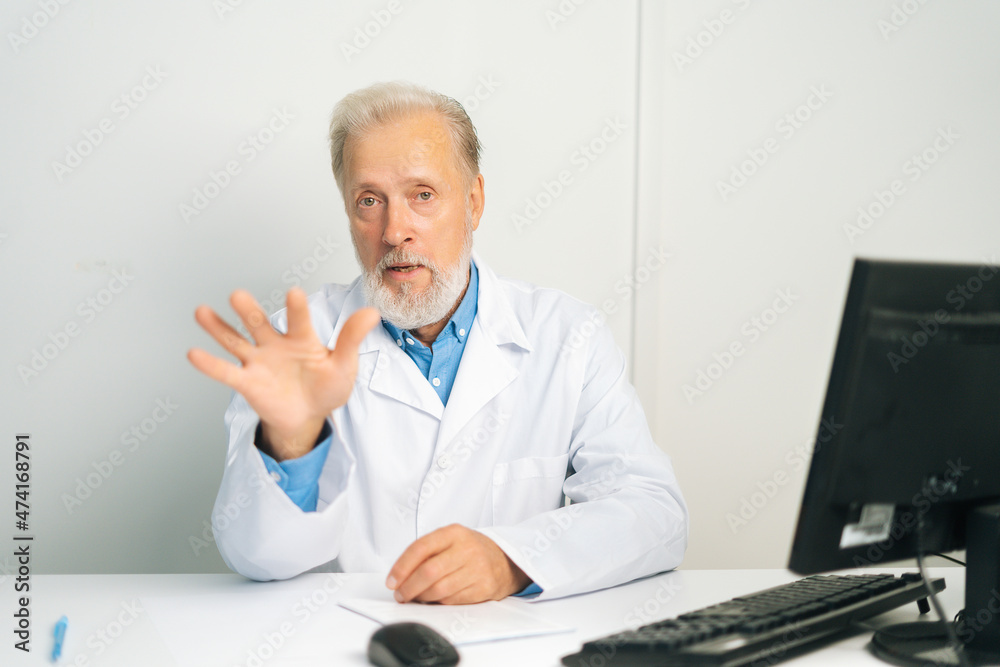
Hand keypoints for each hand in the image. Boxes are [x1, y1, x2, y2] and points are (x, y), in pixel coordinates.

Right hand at [187, 288, 379, 459]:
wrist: (309, 415)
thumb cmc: (327, 386)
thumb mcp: (344, 364)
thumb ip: (351, 339)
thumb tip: (372, 312)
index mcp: (301, 338)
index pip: (299, 320)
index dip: (296, 308)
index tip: (294, 292)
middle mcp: (275, 344)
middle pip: (259, 323)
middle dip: (248, 311)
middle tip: (237, 294)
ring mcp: (258, 362)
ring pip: (235, 341)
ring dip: (218, 328)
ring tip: (201, 312)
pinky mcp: (248, 382)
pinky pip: (226, 372)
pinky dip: (210, 365)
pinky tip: (194, 353)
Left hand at [386, 524, 530, 604]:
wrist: (505, 560)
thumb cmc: (470, 550)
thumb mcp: (451, 540)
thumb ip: (427, 552)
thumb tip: (399, 576)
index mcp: (454, 532)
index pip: (421, 548)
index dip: (402, 567)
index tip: (391, 581)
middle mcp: (467, 548)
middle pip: (429, 572)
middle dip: (409, 587)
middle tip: (400, 594)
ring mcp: (477, 568)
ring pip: (439, 589)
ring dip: (421, 597)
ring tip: (415, 597)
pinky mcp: (483, 587)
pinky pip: (452, 600)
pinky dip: (438, 602)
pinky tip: (433, 600)